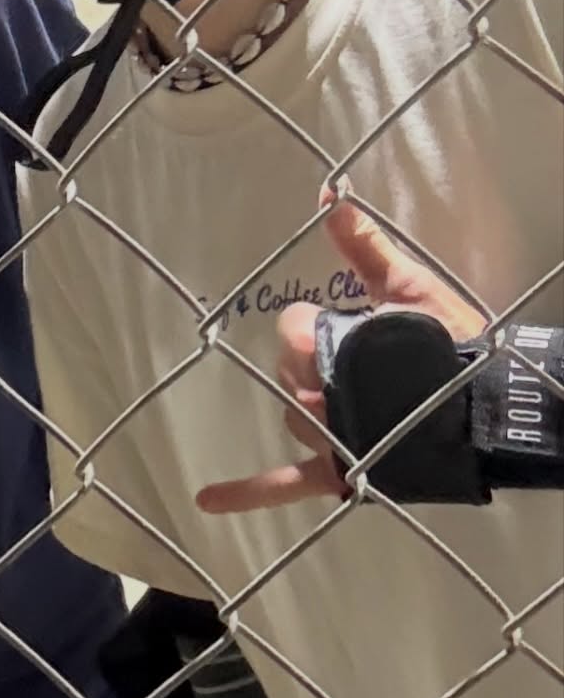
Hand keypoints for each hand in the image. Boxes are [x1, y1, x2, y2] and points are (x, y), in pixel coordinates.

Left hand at [196, 193, 483, 513]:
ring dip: (310, 408)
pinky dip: (248, 493)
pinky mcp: (340, 473)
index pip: (292, 328)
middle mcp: (316, 395)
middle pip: (288, 371)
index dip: (319, 326)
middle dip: (317, 364)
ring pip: (293, 417)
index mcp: (324, 348)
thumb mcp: (407, 287)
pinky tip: (207, 499)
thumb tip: (329, 197)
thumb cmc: (449, 346)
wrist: (491, 410)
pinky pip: (290, 486)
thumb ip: (363, 247)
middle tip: (366, 364)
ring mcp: (327, 437)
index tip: (357, 328)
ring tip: (351, 399)